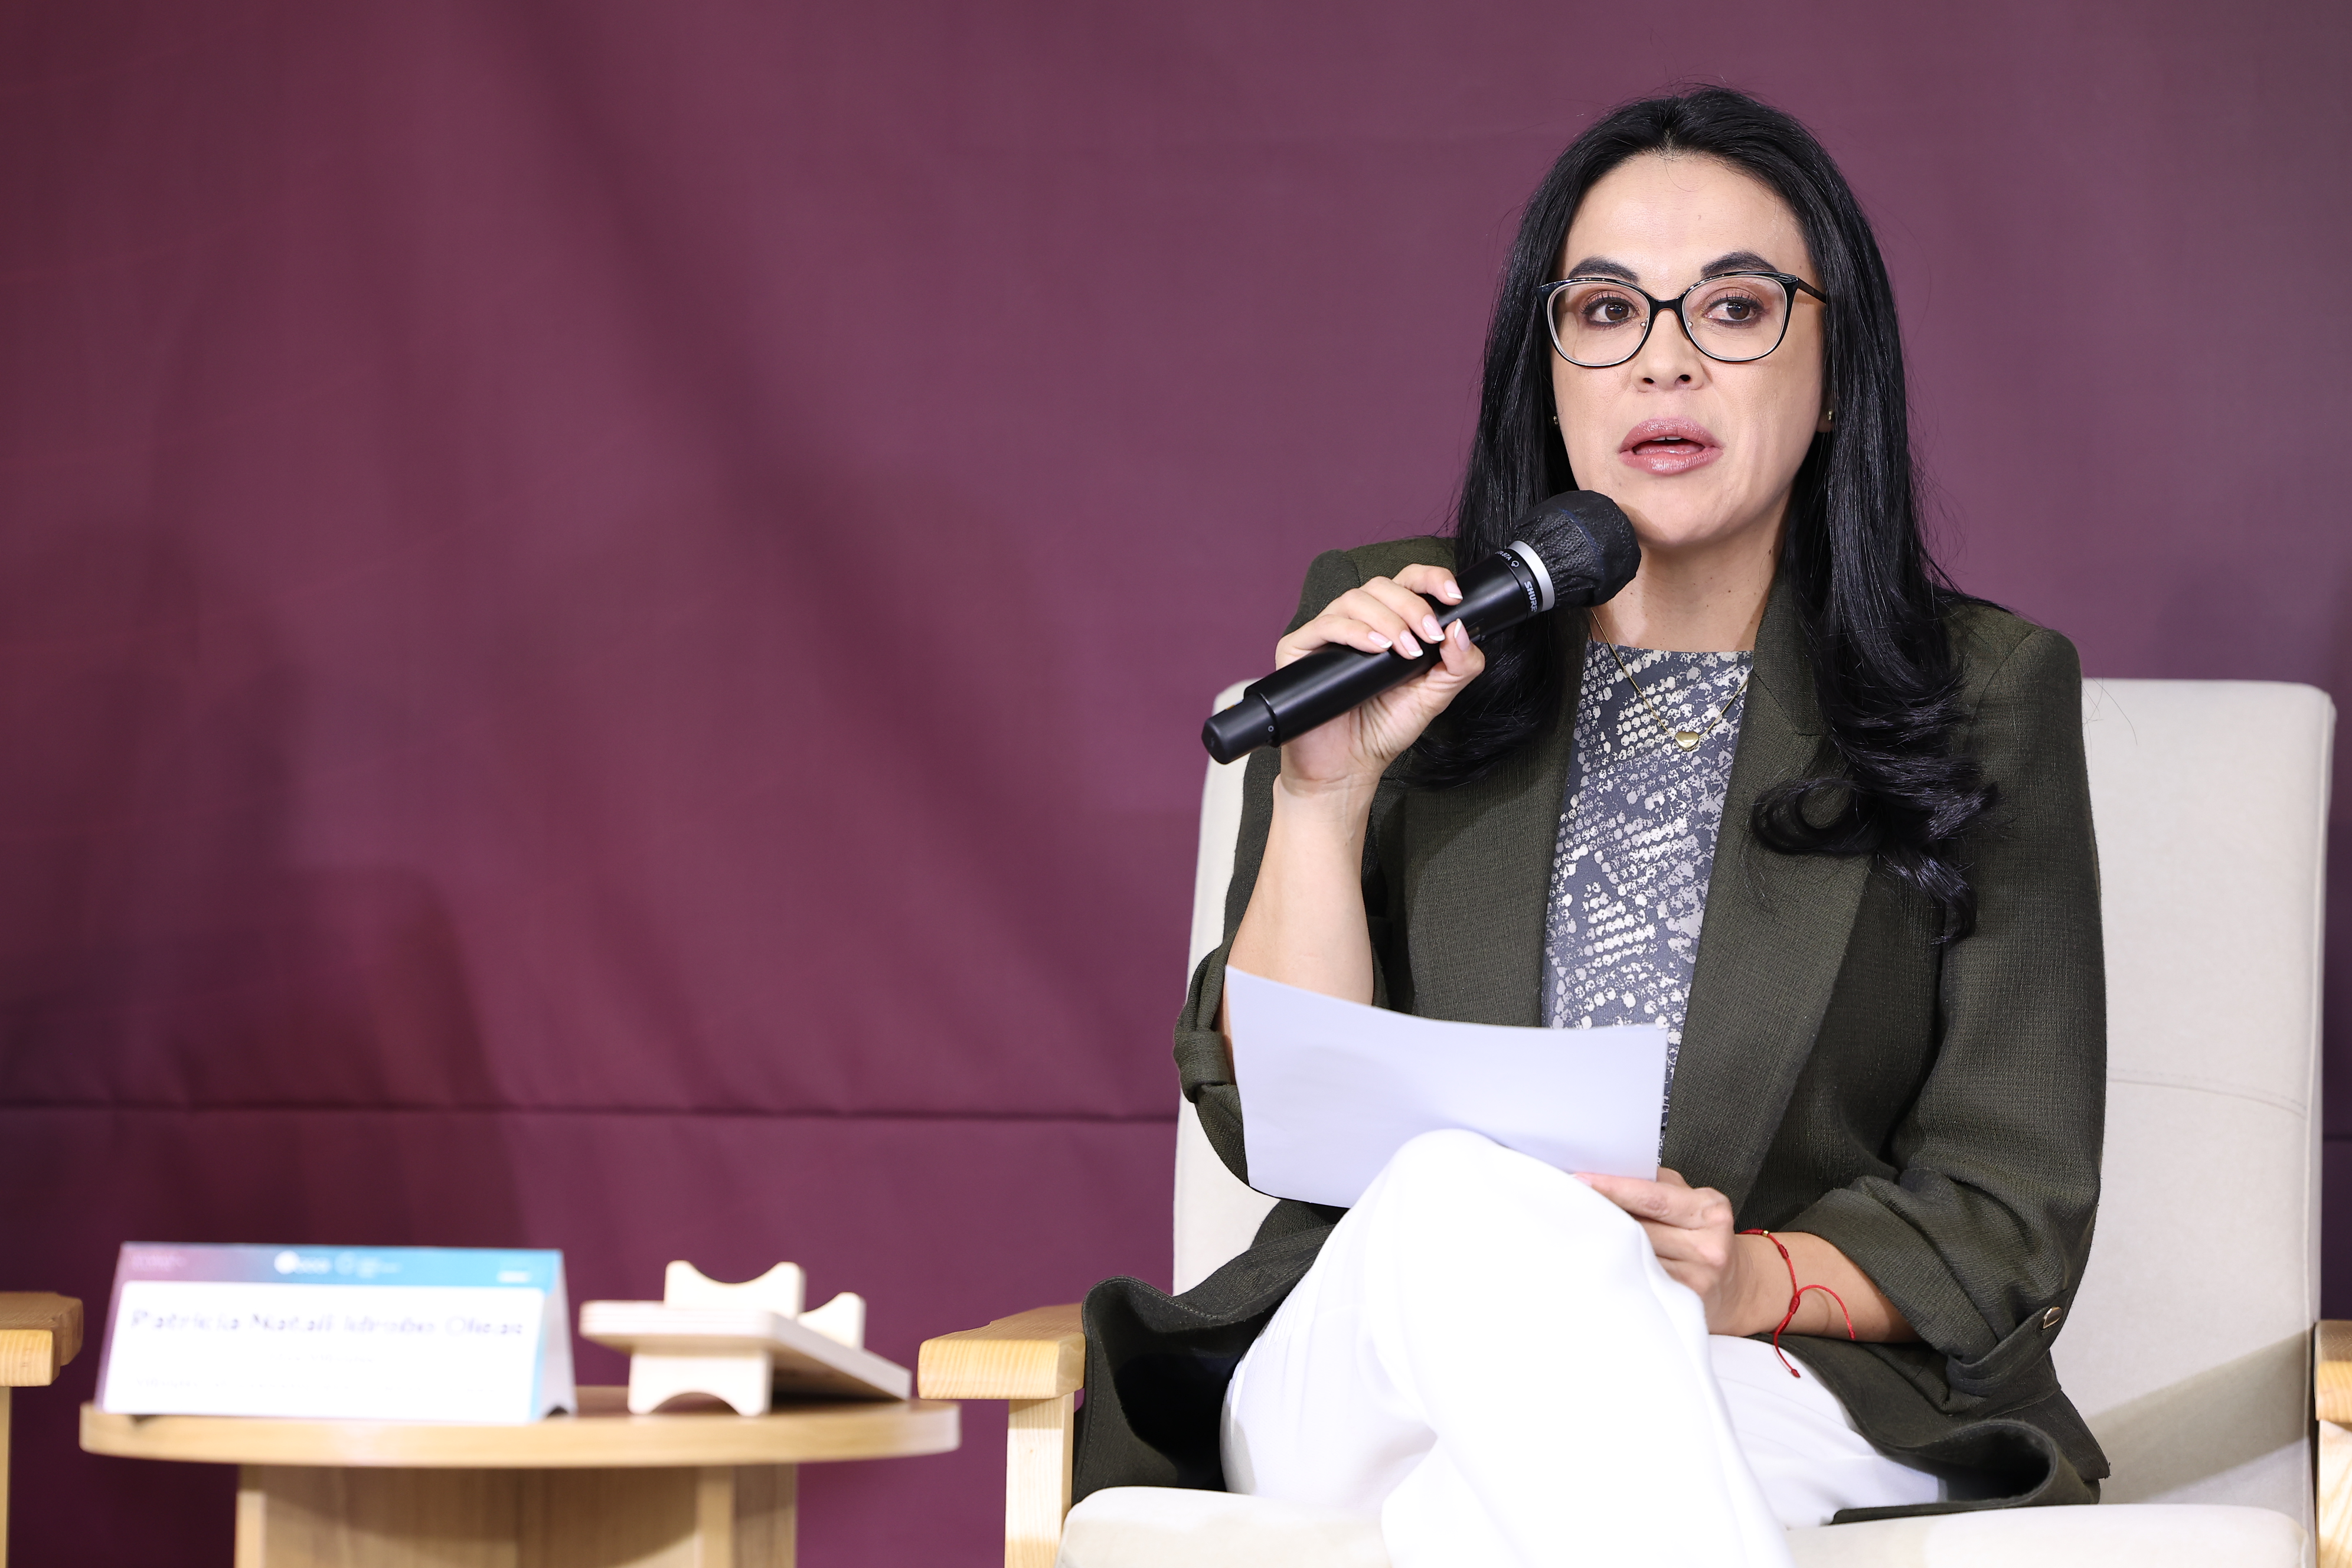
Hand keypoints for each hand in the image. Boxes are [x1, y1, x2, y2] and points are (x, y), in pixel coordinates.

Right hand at [1273, 563, 1484, 798]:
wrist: (1347, 768)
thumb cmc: (1383, 731)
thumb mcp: (1435, 697)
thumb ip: (1459, 666)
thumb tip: (1461, 629)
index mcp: (1389, 625)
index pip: (1407, 583)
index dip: (1430, 579)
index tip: (1453, 597)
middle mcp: (1357, 623)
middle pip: (1382, 586)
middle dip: (1412, 606)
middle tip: (1429, 637)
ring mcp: (1326, 634)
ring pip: (1355, 599)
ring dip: (1387, 619)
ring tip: (1404, 650)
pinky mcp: (1299, 649)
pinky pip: (1325, 625)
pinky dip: (1355, 632)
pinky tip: (1376, 648)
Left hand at [1578, 1167, 1779, 1335]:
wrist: (1740, 1288)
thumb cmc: (1705, 1238)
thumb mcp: (1692, 1201)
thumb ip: (1658, 1184)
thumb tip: (1610, 1171)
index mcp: (1709, 1209)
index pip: (1652, 1196)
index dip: (1613, 1188)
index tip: (1580, 1181)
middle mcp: (1709, 1243)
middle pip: (1639, 1228)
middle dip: (1602, 1216)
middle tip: (1568, 1206)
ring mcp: (1699, 1277)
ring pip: (1636, 1257)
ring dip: (1606, 1245)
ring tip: (1580, 1234)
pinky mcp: (1686, 1303)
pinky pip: (1642, 1283)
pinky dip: (1620, 1271)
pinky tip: (1602, 1264)